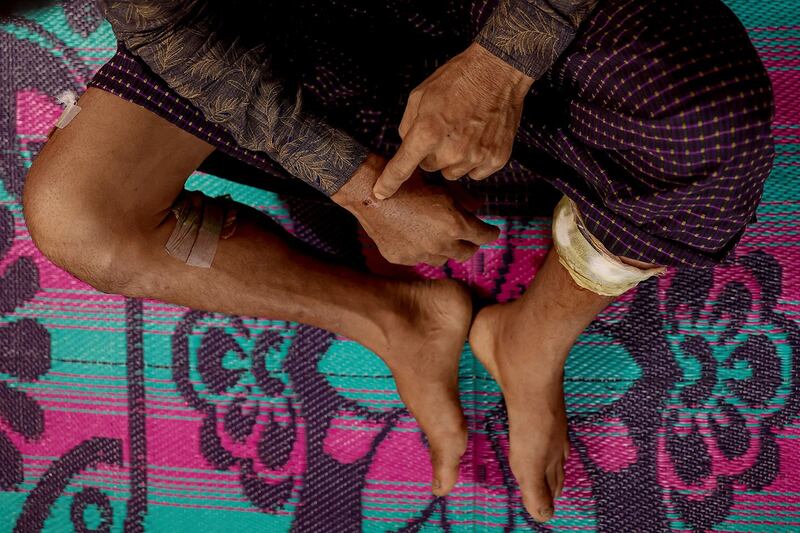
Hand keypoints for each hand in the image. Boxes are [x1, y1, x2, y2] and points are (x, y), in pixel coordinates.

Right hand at [333, 153, 498, 265]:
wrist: (369, 192)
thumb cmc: (407, 181)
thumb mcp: (441, 186)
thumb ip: (464, 199)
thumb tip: (478, 207)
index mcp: (454, 224)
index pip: (483, 236)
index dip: (490, 233)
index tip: (492, 231)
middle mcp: (440, 244)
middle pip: (466, 253)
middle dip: (471, 245)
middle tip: (470, 238)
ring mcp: (419, 254)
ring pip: (443, 259)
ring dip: (446, 250)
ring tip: (442, 239)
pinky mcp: (401, 258)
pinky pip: (418, 259)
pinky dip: (422, 251)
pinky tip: (416, 238)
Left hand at [372, 43, 532, 199]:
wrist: (498, 71)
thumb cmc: (457, 79)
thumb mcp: (420, 95)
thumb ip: (407, 125)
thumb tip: (405, 145)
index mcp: (427, 132)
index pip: (401, 168)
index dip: (388, 183)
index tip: (380, 194)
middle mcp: (451, 150)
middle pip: (429, 168)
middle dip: (431, 153)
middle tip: (444, 130)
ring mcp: (475, 157)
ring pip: (452, 173)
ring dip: (453, 159)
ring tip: (463, 132)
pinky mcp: (496, 159)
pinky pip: (475, 173)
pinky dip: (475, 161)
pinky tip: (479, 139)